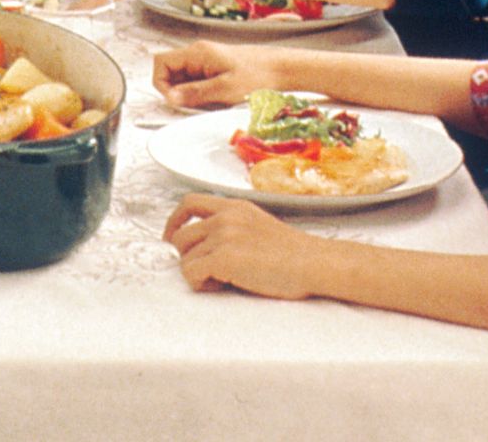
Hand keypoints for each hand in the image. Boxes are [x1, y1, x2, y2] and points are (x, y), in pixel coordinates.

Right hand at [153, 41, 286, 109]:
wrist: (283, 69)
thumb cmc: (259, 75)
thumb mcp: (224, 89)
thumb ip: (195, 93)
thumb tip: (171, 98)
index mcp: (197, 52)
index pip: (162, 63)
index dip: (161, 83)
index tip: (174, 99)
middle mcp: (199, 54)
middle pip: (171, 72)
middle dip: (178, 91)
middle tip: (194, 104)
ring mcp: (207, 61)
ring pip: (184, 79)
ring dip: (191, 94)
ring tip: (210, 102)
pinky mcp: (215, 69)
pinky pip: (198, 82)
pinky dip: (202, 93)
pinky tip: (217, 99)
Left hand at [163, 194, 324, 297]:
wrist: (315, 264)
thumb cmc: (295, 255)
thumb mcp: (260, 226)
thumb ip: (233, 227)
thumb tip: (206, 246)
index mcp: (234, 207)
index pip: (189, 202)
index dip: (175, 221)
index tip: (171, 238)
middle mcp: (225, 216)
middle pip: (180, 235)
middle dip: (187, 256)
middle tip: (209, 272)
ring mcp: (223, 235)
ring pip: (184, 257)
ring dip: (198, 273)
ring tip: (224, 280)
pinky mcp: (223, 257)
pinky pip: (190, 273)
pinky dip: (200, 284)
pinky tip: (223, 286)